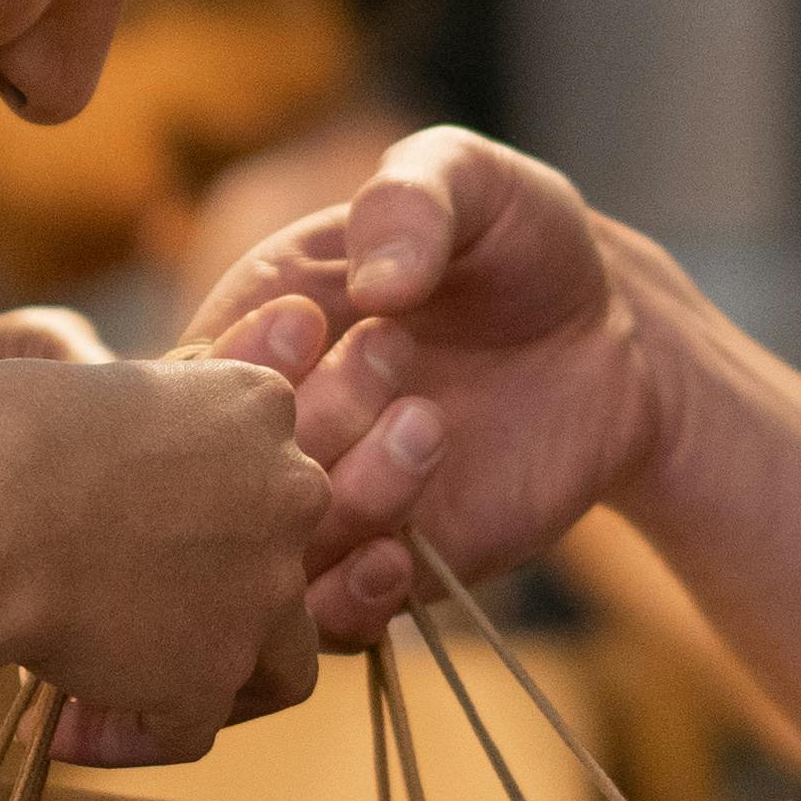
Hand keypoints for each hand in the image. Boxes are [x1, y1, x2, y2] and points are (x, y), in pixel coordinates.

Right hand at [0, 300, 345, 761]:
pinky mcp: (214, 673)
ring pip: (272, 665)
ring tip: (116, 697)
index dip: (199, 515)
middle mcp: (287, 495)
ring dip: (200, 683)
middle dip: (209, 603)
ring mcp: (262, 591)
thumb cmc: (7, 432)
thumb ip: (148, 436)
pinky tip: (61, 732)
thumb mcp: (103, 394)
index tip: (127, 537)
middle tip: (124, 621)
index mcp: (257, 407)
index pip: (260, 472)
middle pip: (274, 566)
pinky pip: (188, 731)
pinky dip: (129, 738)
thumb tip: (124, 487)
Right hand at [190, 129, 667, 648]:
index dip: (237, 366)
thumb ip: (414, 200)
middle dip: (310, 421)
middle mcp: (275, 427)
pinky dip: (355, 601)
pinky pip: (332, 621)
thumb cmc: (517, 241)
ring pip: (273, 561)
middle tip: (397, 357)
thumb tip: (375, 282)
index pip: (188, 378)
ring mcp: (328, 503)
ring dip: (345, 503)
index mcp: (258, 324)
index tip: (319, 325)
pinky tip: (408, 549)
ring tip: (430, 425)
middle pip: (227, 476)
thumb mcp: (470, 179)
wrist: (612, 336)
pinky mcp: (389, 566)